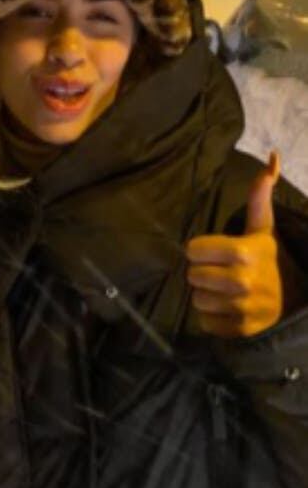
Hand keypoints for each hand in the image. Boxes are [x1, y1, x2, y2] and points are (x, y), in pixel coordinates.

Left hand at [185, 152, 282, 337]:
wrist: (295, 301)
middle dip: (201, 272)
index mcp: (245, 252)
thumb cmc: (270, 259)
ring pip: (197, 300)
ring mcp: (242, 309)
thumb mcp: (264, 227)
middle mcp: (243, 282)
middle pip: (192, 275)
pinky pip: (206, 323)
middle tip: (219, 271)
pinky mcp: (240, 331)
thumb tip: (272, 157)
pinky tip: (228, 308)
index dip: (199, 250)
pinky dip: (213, 318)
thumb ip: (259, 195)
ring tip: (223, 290)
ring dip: (205, 296)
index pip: (193, 250)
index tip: (213, 251)